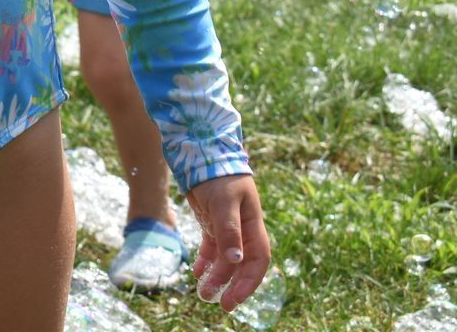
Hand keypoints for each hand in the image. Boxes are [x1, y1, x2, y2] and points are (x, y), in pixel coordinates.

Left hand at [186, 173, 269, 310]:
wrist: (203, 152)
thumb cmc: (219, 176)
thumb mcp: (224, 203)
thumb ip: (229, 230)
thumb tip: (236, 260)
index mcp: (253, 226)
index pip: (258, 262)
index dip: (249, 282)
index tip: (234, 298)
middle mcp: (243, 230)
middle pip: (241, 264)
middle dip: (231, 285)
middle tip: (218, 303)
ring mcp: (228, 227)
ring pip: (225, 259)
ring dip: (216, 276)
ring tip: (203, 292)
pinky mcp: (212, 223)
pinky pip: (212, 248)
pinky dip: (206, 261)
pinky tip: (197, 272)